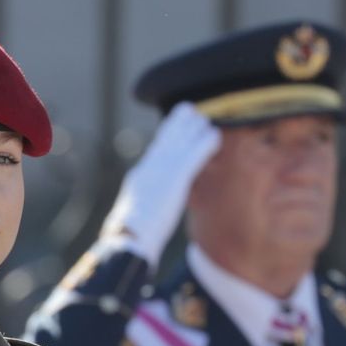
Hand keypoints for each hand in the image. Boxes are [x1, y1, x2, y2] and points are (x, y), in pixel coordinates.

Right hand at [100, 102, 220, 263]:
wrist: (130, 236)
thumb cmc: (130, 235)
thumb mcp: (133, 216)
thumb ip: (139, 209)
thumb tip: (131, 222)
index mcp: (139, 176)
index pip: (154, 151)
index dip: (165, 137)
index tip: (172, 127)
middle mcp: (150, 166)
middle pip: (165, 137)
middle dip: (178, 124)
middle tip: (188, 110)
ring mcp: (163, 169)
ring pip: (180, 139)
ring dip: (193, 128)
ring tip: (205, 120)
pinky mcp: (177, 176)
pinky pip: (195, 153)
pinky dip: (206, 143)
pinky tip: (215, 136)